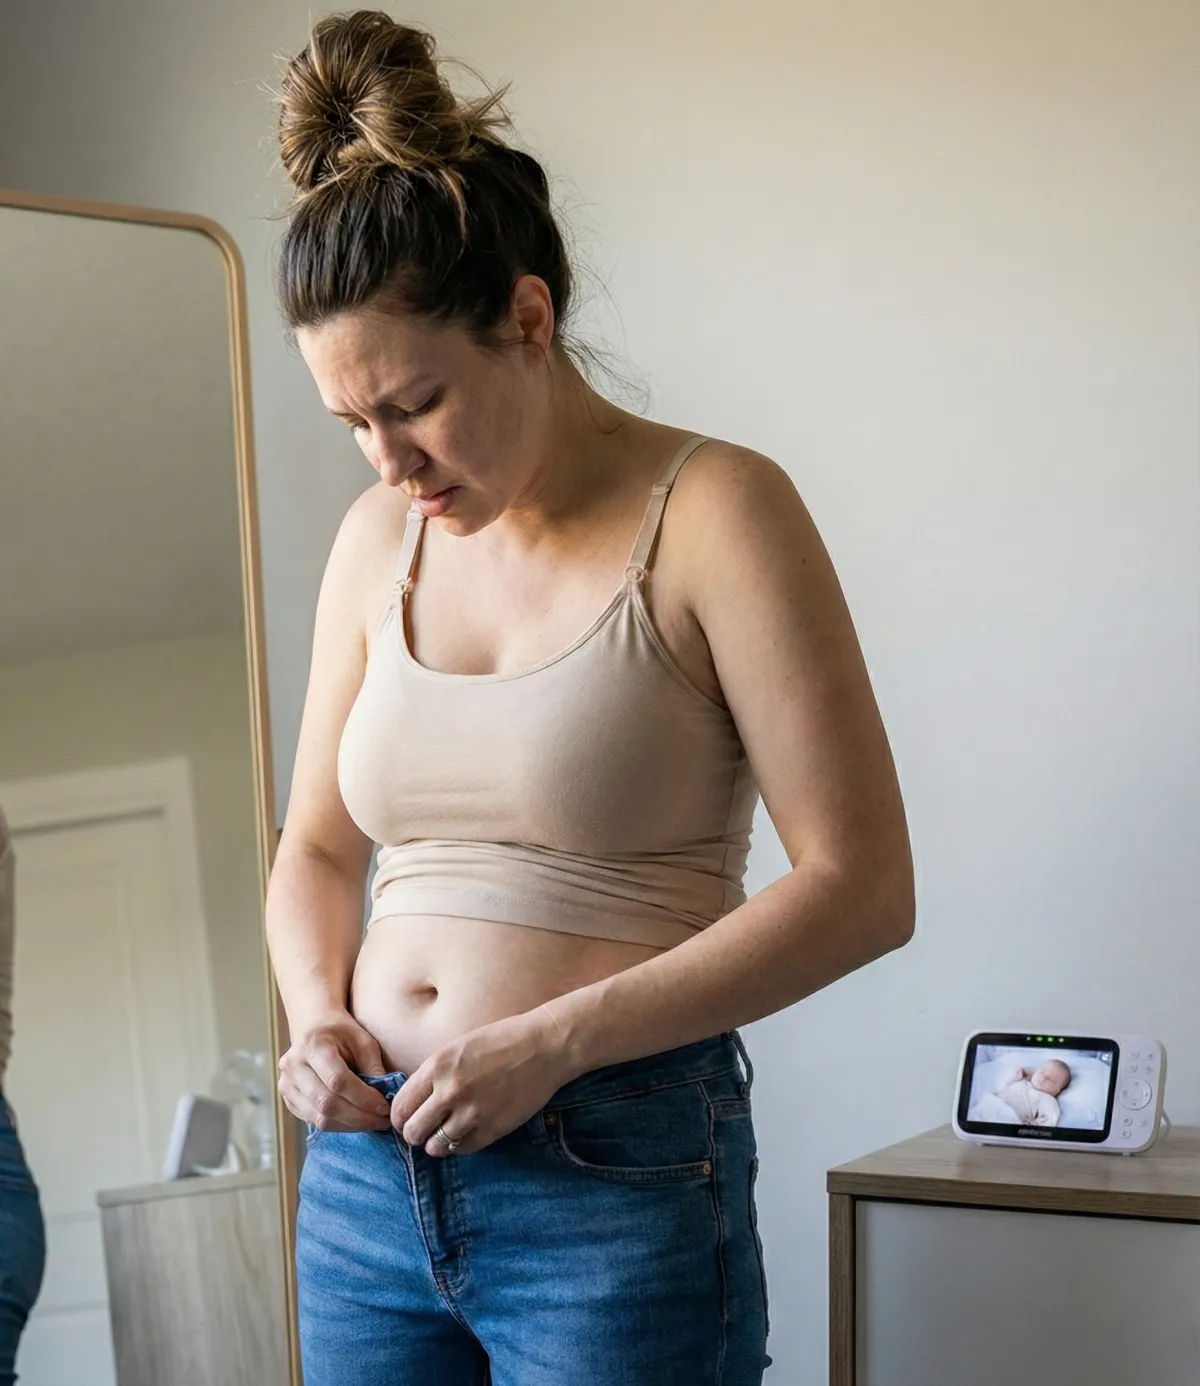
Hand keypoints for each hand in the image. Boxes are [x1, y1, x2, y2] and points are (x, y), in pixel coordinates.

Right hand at [278, 1010, 392, 1133]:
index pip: (338, 1080)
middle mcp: (294, 1066)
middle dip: (359, 1117)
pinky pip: (313, 1121)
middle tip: (382, 1121)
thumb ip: (373, 1067)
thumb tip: (386, 1097)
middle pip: (326, 1103)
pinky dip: (337, 1125)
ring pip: (319, 1117)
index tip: (385, 1106)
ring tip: (372, 1122)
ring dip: (350, 1125)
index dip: (363, 1098)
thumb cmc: (342, 1032)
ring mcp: (286, 1084)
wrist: (313, 1026)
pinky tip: (355, 1121)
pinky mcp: (288, 1099)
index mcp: (313, 1045)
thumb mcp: (363, 1040)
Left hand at [390, 1009, 570, 1156]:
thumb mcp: (457, 1048)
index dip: (400, 1117)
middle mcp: (450, 1091)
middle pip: (413, 1132)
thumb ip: (433, 1074)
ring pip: (435, 1147)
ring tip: (447, 1131)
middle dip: (415, 1133)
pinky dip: (460, 1144)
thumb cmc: (501, 1041)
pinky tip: (467, 1130)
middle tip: (425, 1128)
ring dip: (437, 1142)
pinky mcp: (493, 1129)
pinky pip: (462, 1149)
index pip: (400, 1107)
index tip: (408, 1118)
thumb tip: (412, 1102)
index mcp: (438, 1066)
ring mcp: (472, 1113)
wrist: (543, 1047)